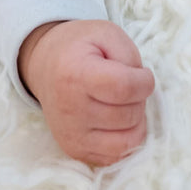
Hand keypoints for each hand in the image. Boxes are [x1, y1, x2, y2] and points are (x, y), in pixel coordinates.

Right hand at [18, 19, 154, 165]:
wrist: (46, 65)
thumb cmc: (79, 46)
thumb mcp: (106, 32)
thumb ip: (129, 56)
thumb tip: (142, 87)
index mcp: (76, 73)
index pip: (124, 88)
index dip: (144, 82)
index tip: (143, 74)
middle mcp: (70, 109)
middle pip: (128, 115)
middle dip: (140, 99)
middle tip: (130, 86)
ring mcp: (71, 134)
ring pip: (127, 142)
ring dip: (136, 121)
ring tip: (125, 104)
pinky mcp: (74, 150)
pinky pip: (115, 156)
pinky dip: (125, 139)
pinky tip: (118, 121)